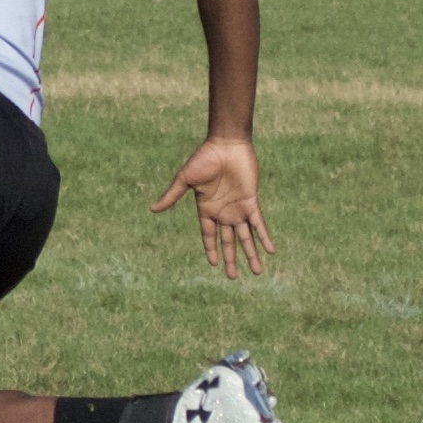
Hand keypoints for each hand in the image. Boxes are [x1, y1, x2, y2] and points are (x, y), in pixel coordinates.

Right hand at [152, 137, 275, 279]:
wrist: (226, 144)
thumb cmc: (204, 158)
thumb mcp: (185, 179)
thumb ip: (172, 196)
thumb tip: (153, 209)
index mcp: (206, 209)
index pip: (209, 235)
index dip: (211, 250)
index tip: (214, 264)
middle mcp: (223, 212)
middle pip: (228, 241)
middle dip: (231, 259)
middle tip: (233, 277)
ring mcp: (238, 208)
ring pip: (245, 237)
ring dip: (251, 254)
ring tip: (257, 271)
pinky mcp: (251, 202)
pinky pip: (259, 224)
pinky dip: (264, 237)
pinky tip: (269, 251)